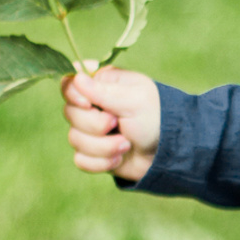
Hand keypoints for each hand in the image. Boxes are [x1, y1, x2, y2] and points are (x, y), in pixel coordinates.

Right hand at [61, 65, 160, 180]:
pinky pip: (81, 160)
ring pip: (75, 139)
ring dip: (104, 146)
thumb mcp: (135, 100)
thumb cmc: (157, 118)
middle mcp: (93, 106)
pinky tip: (119, 158)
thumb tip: (76, 77)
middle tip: (119, 124)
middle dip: (96, 125)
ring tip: (126, 144)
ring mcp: (92, 130)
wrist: (171, 154)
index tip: (89, 104)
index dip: (73, 95)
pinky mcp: (94, 153)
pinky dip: (101, 162)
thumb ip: (104, 91)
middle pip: (69, 113)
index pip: (69, 83)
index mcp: (103, 84)